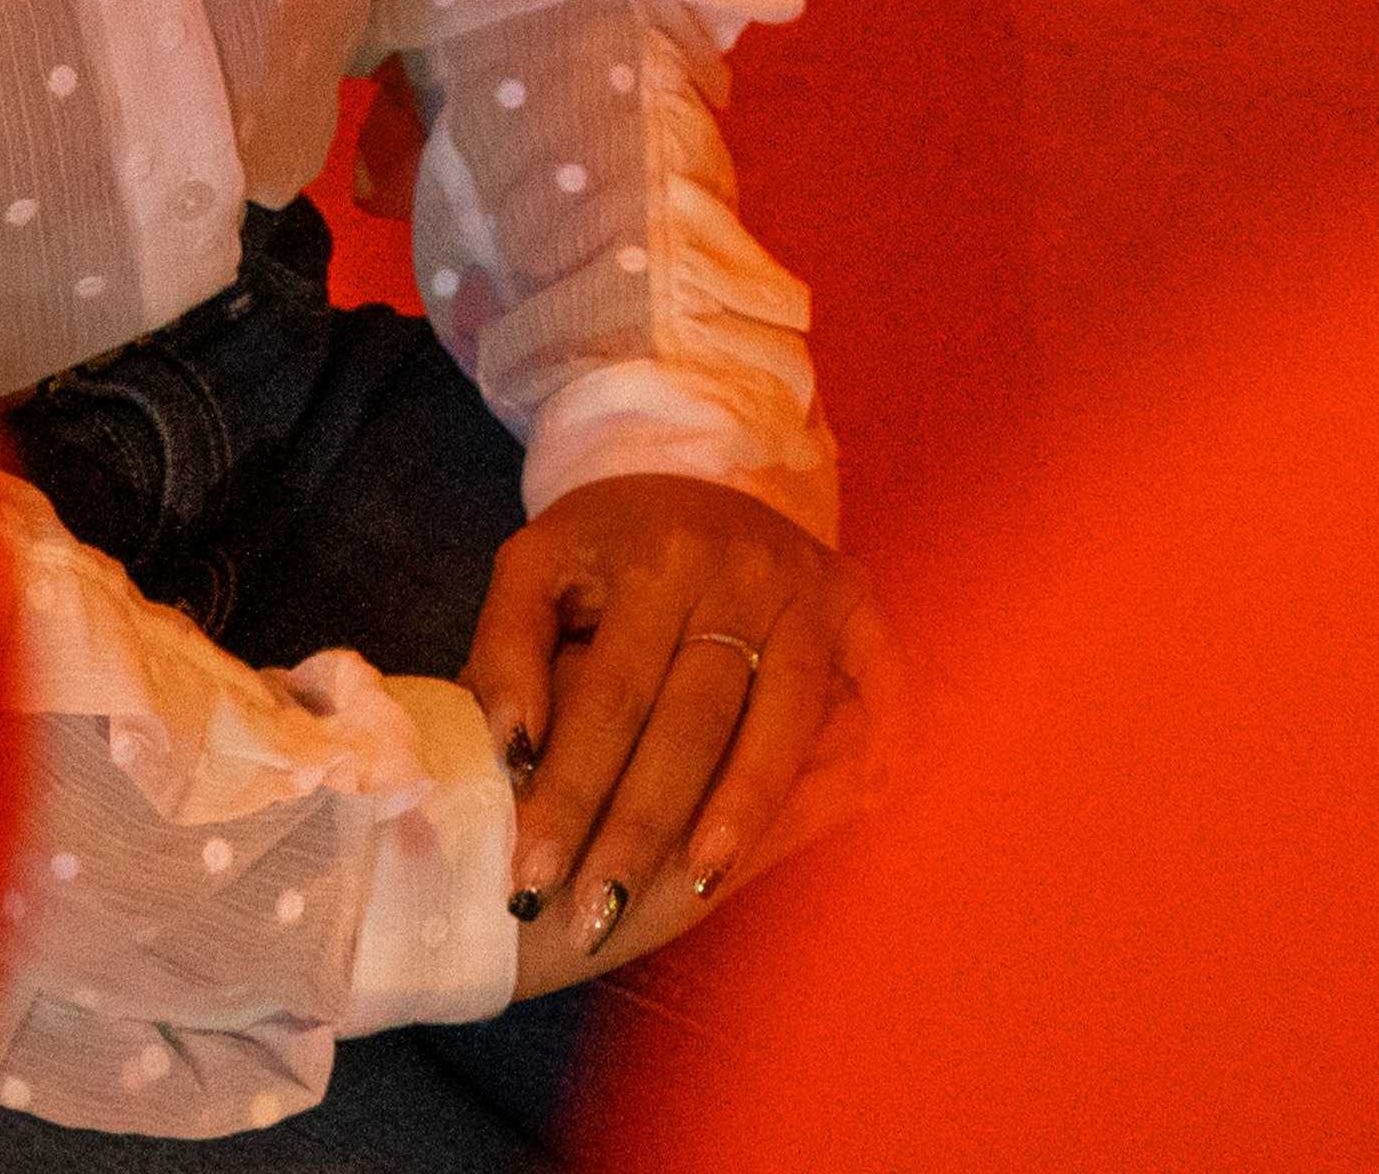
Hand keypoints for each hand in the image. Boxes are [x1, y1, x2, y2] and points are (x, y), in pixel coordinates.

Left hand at [466, 472, 898, 999]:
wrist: (694, 465)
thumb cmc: (606, 545)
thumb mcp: (535, 569)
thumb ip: (506, 651)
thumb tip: (513, 750)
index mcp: (652, 560)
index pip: (607, 700)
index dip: (569, 793)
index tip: (530, 876)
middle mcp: (738, 570)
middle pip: (689, 724)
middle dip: (641, 828)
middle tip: (596, 915)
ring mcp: (806, 587)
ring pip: (779, 723)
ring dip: (739, 815)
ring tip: (693, 888)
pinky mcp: (856, 601)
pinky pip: (872, 688)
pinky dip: (870, 749)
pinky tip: (853, 813)